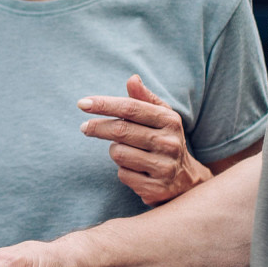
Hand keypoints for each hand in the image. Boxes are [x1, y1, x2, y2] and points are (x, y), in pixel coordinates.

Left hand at [78, 75, 210, 206]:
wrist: (185, 181)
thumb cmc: (165, 140)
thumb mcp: (161, 117)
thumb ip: (144, 98)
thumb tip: (132, 78)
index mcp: (170, 120)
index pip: (130, 108)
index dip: (104, 104)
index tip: (82, 103)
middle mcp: (170, 143)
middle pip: (120, 131)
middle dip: (97, 127)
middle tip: (84, 127)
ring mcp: (164, 167)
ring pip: (118, 153)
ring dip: (115, 151)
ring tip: (126, 152)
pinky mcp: (155, 188)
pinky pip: (123, 175)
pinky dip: (123, 171)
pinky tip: (135, 170)